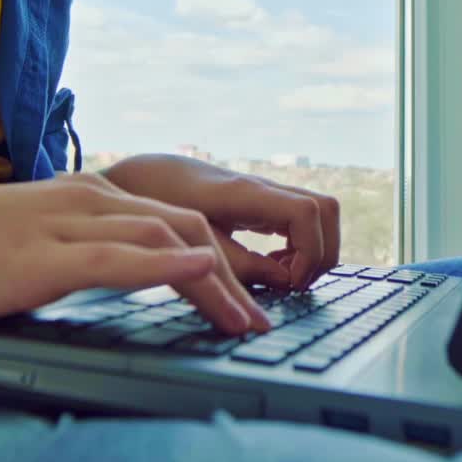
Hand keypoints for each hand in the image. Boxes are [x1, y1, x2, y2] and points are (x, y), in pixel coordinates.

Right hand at [0, 172, 271, 333]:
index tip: (242, 300)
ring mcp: (64, 224)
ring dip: (216, 283)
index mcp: (84, 195)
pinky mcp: (40, 256)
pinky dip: (167, 267)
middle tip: (259, 320)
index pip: (172, 221)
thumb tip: (107, 276)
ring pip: (165, 241)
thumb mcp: (25, 237)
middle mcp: (85, 200)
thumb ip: (70, 248)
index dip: (217, 260)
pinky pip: (119, 257)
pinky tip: (200, 276)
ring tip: (245, 322)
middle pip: (185, 229)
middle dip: (232, 277)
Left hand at [101, 154, 340, 291]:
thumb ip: (237, 264)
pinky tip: (271, 267)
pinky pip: (298, 220)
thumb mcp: (190, 242)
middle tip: (294, 285)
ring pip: (317, 213)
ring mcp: (261, 194)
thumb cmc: (154, 205)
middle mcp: (260, 188)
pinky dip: (298, 245)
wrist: (135, 177)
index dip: (310, 252)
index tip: (288, 283)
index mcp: (244, 193)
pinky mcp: (257, 203)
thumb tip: (283, 282)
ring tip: (283, 279)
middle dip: (322, 252)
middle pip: (326, 209)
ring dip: (312, 249)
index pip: (308, 211)